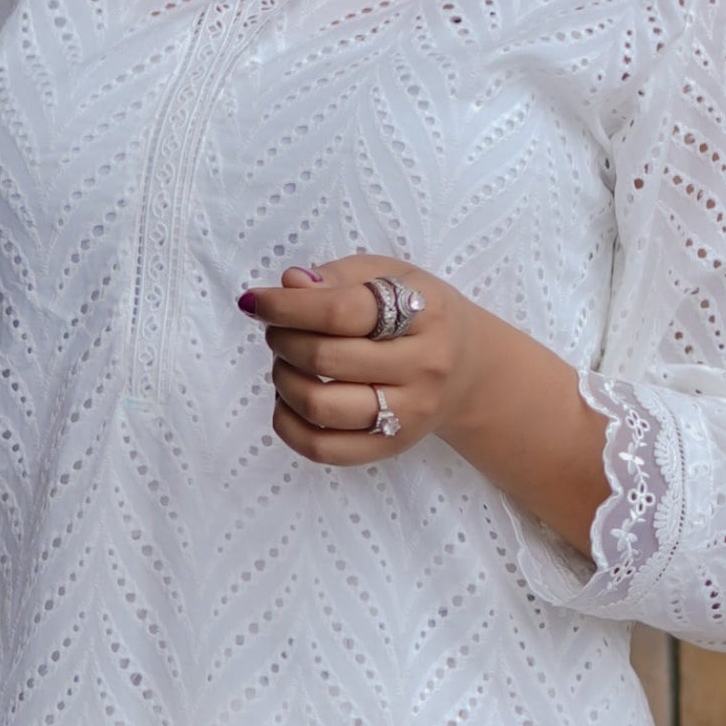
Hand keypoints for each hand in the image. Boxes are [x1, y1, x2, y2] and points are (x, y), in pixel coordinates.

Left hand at [241, 254, 474, 472]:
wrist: (469, 371)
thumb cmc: (419, 315)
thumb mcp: (391, 276)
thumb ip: (339, 277)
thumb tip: (289, 286)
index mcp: (425, 314)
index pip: (340, 312)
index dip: (286, 306)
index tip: (256, 301)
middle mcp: (423, 368)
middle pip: (326, 358)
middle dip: (283, 340)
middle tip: (277, 330)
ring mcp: (407, 415)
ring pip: (320, 407)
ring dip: (283, 380)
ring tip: (285, 362)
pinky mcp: (390, 448)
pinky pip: (322, 448)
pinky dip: (288, 426)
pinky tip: (287, 400)